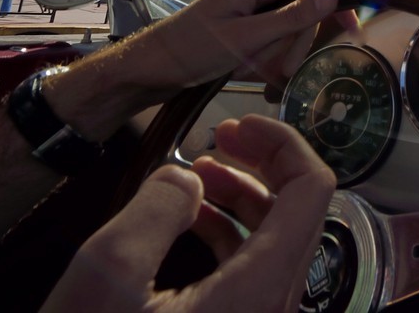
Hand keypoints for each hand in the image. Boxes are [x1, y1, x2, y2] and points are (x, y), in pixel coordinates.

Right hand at [41, 116, 333, 312]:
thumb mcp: (105, 277)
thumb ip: (155, 208)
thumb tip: (186, 177)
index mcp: (259, 292)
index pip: (312, 192)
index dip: (281, 143)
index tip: (234, 124)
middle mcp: (272, 311)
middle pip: (299, 215)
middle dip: (258, 166)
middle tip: (214, 141)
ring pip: (275, 245)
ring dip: (243, 199)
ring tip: (195, 178)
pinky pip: (253, 274)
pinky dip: (230, 236)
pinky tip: (187, 224)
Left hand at [129, 0, 344, 94]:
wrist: (153, 67)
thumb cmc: (194, 49)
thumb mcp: (246, 38)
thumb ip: (291, 18)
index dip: (337, 3)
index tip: (351, 34)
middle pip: (305, 6)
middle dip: (299, 41)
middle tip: (284, 71)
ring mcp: (254, 3)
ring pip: (291, 25)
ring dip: (282, 52)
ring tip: (259, 74)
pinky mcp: (248, 21)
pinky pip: (274, 35)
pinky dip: (271, 55)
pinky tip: (255, 72)